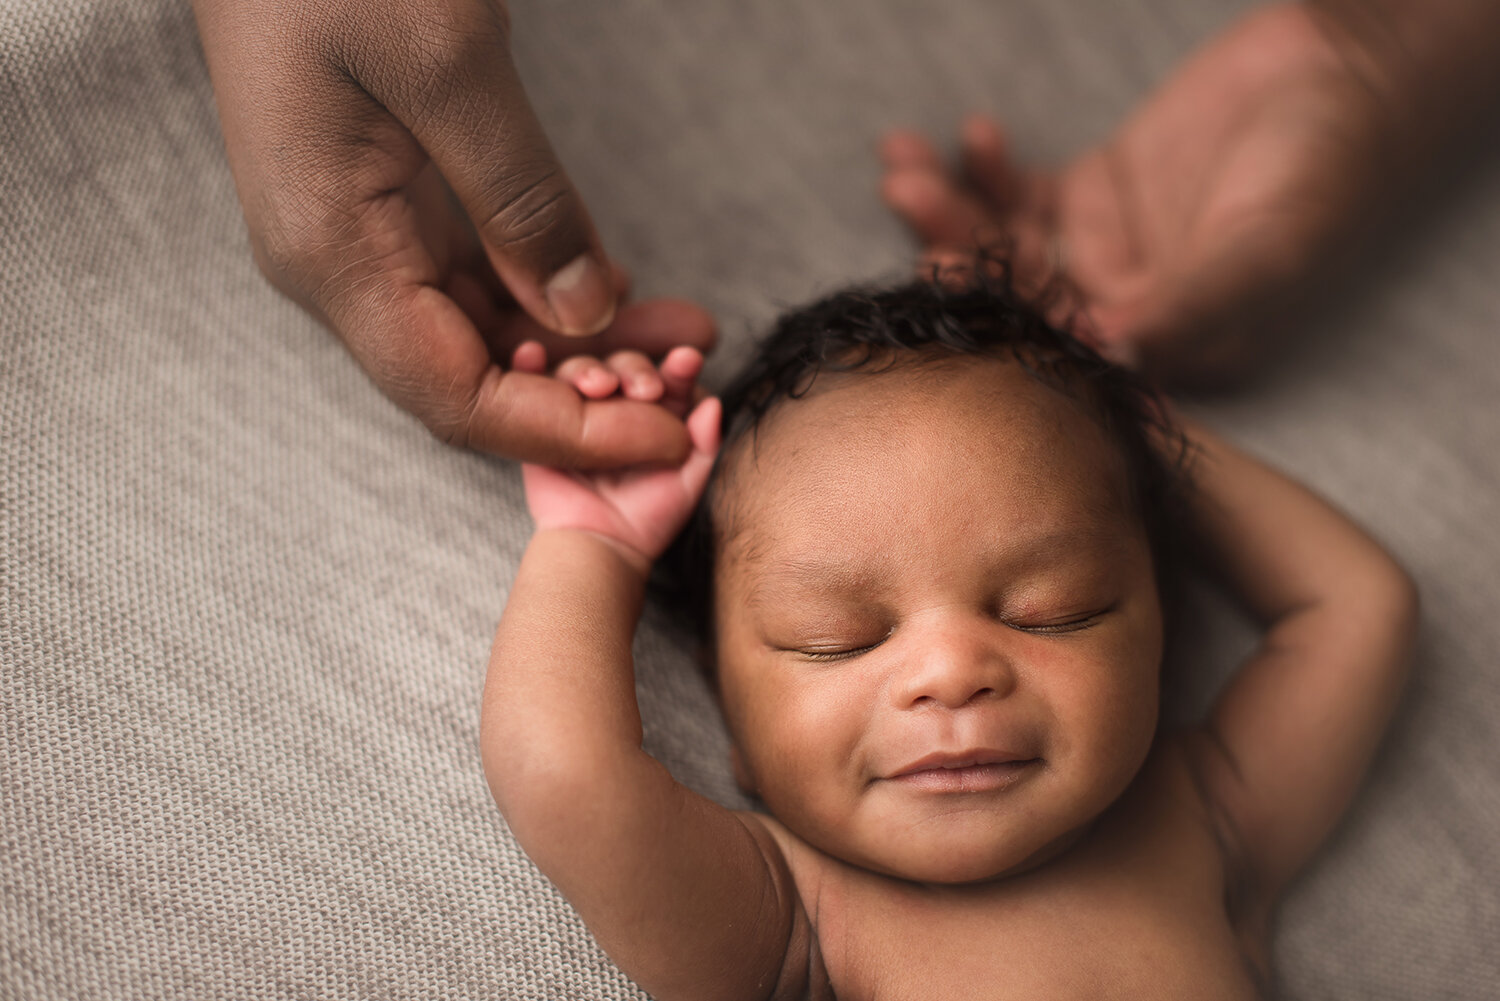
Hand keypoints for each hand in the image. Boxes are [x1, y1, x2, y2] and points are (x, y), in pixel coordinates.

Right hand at [190, 0, 714, 464]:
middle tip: (690, 380)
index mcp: (334, 253)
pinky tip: (617, 291)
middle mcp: (339, 266)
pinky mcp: (384, 206)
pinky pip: (476, 281)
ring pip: (482, 336)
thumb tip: (586, 312)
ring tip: (679, 334)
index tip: (666, 440)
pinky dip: (549, 296)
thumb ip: (521, 197)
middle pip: (474, 380)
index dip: (566, 435)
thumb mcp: (447, 66)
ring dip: (580, 348)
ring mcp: (359, 238)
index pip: (457, 399)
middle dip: (589, 397)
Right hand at [520, 346, 720, 568]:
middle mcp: (618, 404)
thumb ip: (703, 443)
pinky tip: (532, 354)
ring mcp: (579, 409)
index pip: (668, 379)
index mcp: (657, 413)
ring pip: (581, 372)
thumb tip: (713, 402)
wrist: (599, 547)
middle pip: (624, 367)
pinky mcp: (543, 419)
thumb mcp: (687, 482)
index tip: (686, 361)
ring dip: (586, 369)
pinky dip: (529, 364)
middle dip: (634, 370)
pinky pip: (532, 385)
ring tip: (595, 384)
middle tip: (643, 389)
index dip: (677, 368)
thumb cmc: (649, 518)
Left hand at [881, 4, 1390, 382]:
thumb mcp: (1265, 245)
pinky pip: (1021, 196)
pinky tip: (971, 137)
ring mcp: (1101, 256)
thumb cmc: (1328, 168)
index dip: (996, 315)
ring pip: (1004, 245)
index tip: (938, 276)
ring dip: (952, 207)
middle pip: (1014, 295)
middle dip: (954, 249)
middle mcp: (1123, 314)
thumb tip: (1112, 349)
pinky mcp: (1091, 199)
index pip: (1062, 349)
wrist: (1347, 75)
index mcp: (1165, 349)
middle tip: (910, 202)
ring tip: (905, 164)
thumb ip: (1190, 301)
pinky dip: (987, 170)